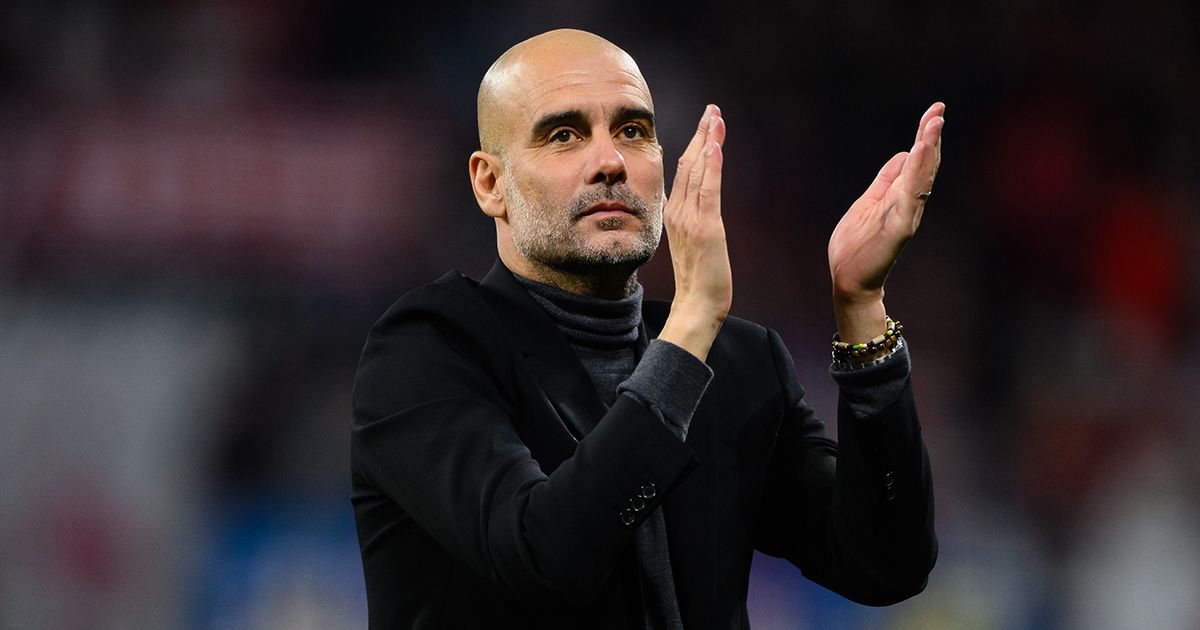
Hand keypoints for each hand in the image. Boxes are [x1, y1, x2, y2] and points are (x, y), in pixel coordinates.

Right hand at [658, 104, 729, 360]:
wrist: (696, 306)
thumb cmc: (699, 280)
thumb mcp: (695, 244)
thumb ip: (694, 222)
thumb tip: (699, 208)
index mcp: (674, 214)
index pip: (684, 171)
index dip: (694, 145)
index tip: (704, 124)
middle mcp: (678, 211)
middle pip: (689, 164)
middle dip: (701, 134)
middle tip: (711, 110)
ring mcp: (690, 218)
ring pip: (697, 171)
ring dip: (707, 141)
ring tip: (715, 116)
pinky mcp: (706, 227)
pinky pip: (708, 190)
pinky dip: (711, 165)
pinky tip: (714, 145)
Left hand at [828, 103, 943, 341]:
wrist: (848, 280)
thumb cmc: (856, 245)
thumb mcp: (867, 202)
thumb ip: (885, 180)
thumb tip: (902, 154)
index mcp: (898, 195)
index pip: (916, 160)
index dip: (925, 135)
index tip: (935, 110)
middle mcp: (907, 203)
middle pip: (924, 165)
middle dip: (931, 137)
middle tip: (938, 111)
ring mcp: (905, 216)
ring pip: (921, 179)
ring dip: (928, 152)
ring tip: (933, 127)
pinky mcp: (898, 230)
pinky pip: (910, 200)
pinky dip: (916, 178)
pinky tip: (918, 158)